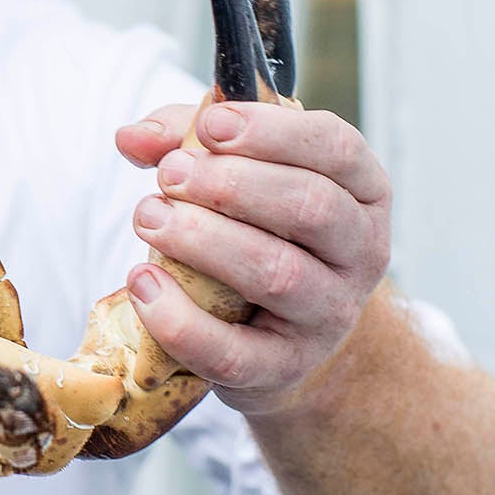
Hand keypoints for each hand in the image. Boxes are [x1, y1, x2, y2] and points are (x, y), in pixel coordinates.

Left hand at [115, 100, 391, 413]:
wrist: (280, 336)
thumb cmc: (257, 232)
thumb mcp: (236, 173)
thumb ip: (184, 139)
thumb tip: (132, 137)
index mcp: (362, 191)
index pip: (336, 147)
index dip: (272, 131)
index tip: (210, 125)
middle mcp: (361, 252)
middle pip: (310, 206)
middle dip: (230, 183)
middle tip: (170, 175)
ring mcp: (328, 316)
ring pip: (276, 273)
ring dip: (202, 240)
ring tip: (148, 218)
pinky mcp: (284, 368)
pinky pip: (233, 353)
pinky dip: (180, 320)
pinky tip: (143, 283)